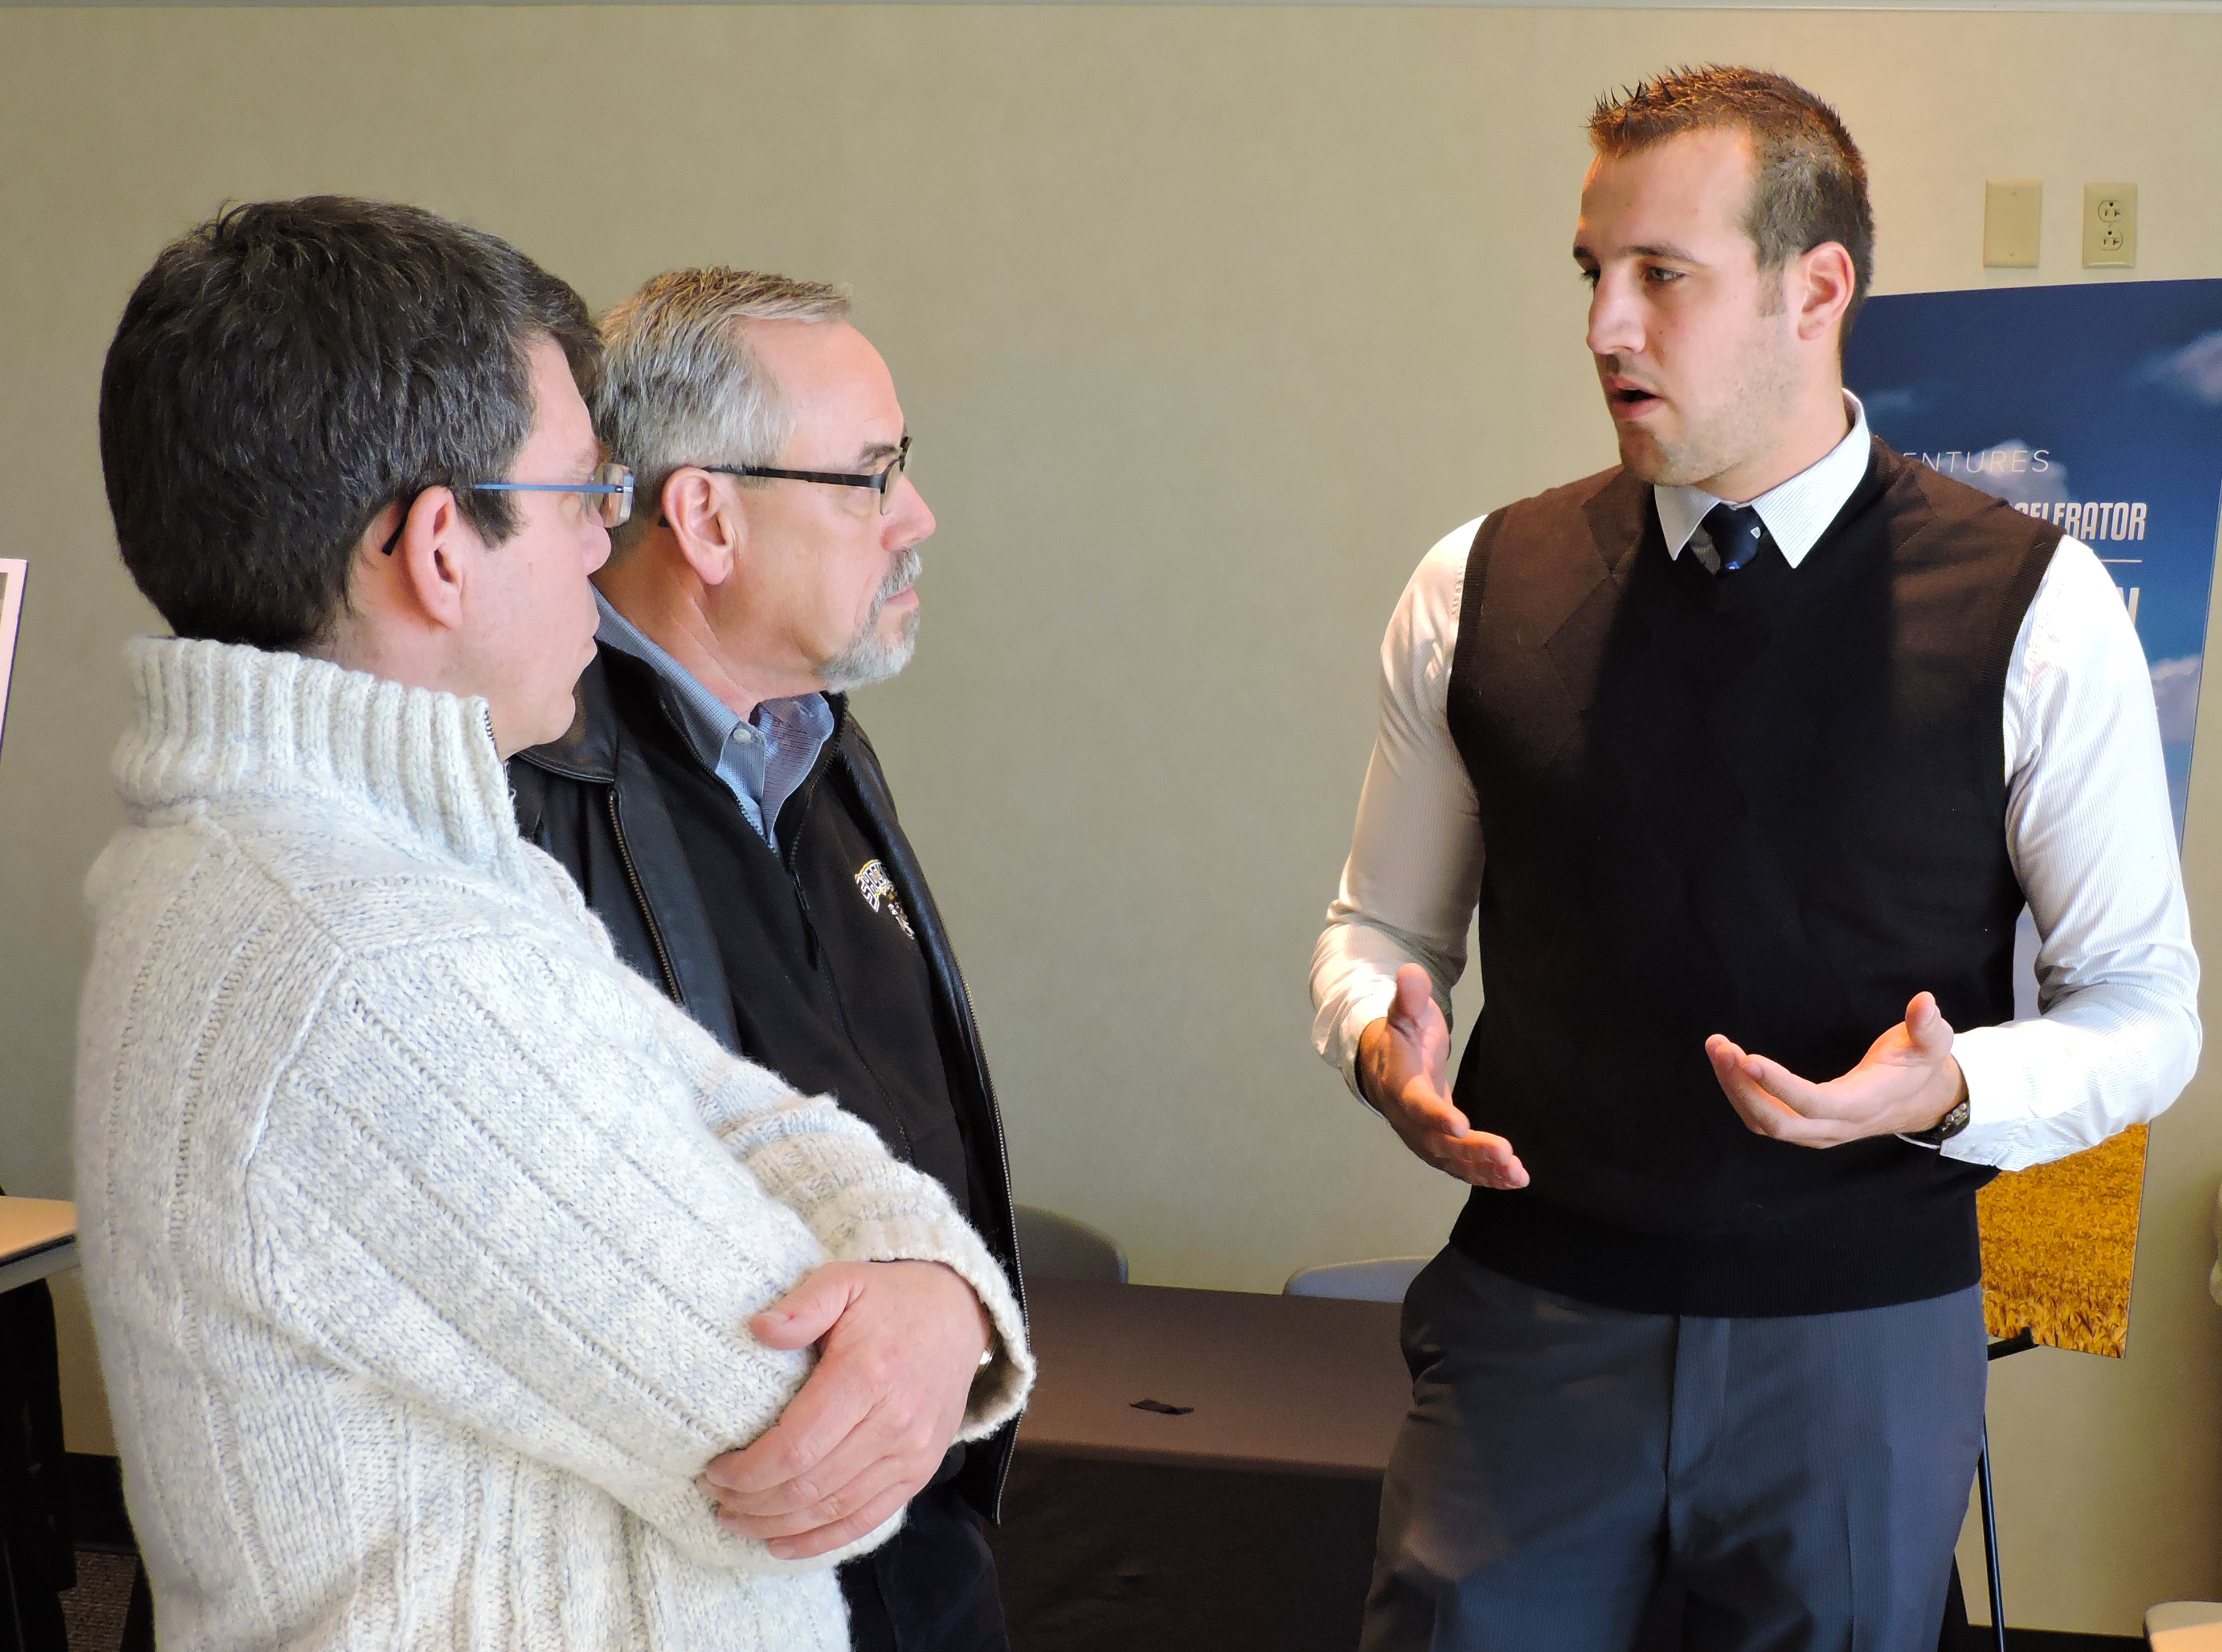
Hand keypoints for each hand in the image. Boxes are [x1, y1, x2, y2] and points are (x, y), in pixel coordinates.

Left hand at [701, 1260, 990, 1558]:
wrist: (958, 1315)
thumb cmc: (890, 1299)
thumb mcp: (845, 1280)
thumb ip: (802, 1305)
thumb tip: (759, 1329)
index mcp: (867, 1375)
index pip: (796, 1446)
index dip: (748, 1470)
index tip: (714, 1469)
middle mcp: (893, 1421)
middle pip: (809, 1485)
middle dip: (752, 1501)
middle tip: (715, 1497)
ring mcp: (911, 1452)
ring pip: (833, 1509)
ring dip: (776, 1525)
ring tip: (737, 1519)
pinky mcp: (920, 1471)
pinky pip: (866, 1519)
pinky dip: (820, 1540)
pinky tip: (780, 1543)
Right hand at [1356, 964, 1527, 1189]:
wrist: (1384, 1064)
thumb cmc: (1402, 1035)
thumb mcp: (1405, 1011)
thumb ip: (1409, 996)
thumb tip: (1410, 972)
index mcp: (1399, 1083)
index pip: (1417, 1103)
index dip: (1437, 1116)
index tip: (1461, 1124)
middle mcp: (1407, 1118)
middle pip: (1437, 1142)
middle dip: (1472, 1151)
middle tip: (1507, 1154)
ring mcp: (1421, 1137)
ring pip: (1450, 1161)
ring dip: (1483, 1170)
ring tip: (1518, 1174)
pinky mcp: (1436, 1147)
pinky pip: (1459, 1167)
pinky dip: (1485, 1175)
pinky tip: (1514, 1179)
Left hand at [1706, 992, 1969, 1147]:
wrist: (1918, 1098)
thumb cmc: (1919, 1065)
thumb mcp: (1933, 1044)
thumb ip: (1928, 1026)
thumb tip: (1925, 1002)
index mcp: (1865, 1105)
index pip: (1816, 1103)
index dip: (1779, 1085)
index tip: (1748, 1058)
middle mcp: (1837, 1126)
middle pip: (1779, 1121)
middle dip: (1743, 1087)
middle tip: (1721, 1047)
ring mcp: (1817, 1131)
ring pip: (1764, 1122)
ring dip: (1734, 1088)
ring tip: (1718, 1048)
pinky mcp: (1804, 1126)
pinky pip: (1763, 1118)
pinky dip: (1740, 1094)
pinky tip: (1728, 1064)